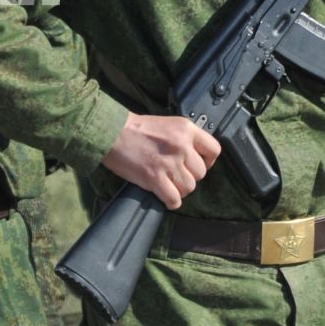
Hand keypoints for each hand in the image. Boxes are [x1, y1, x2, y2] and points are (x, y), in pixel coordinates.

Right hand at [102, 113, 221, 210]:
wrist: (110, 132)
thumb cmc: (134, 128)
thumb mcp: (166, 124)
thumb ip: (183, 139)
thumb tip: (193, 158)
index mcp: (186, 129)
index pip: (214, 150)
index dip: (207, 161)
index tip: (196, 164)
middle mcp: (181, 146)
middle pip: (200, 173)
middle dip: (188, 177)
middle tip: (174, 174)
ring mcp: (169, 163)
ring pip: (189, 188)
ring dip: (179, 189)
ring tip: (166, 184)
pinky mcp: (155, 178)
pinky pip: (174, 199)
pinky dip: (170, 201)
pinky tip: (162, 195)